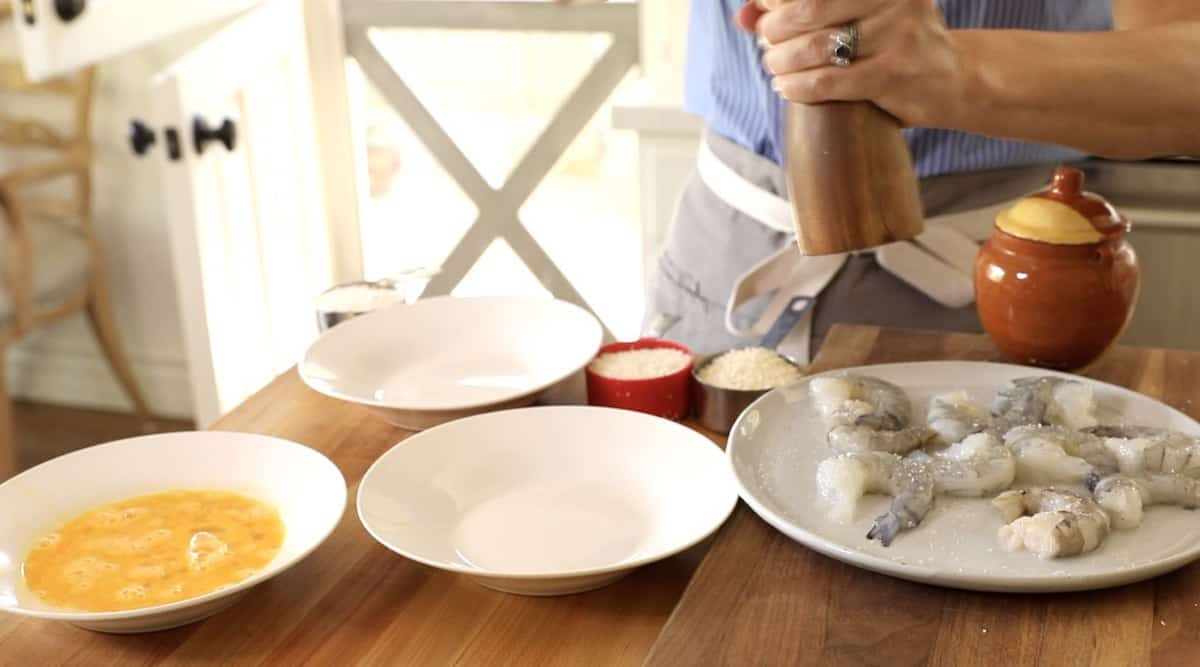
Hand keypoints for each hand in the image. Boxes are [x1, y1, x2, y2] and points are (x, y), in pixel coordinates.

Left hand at [738, 0, 971, 128]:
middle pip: (807, 10)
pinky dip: (796, 85)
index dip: (776, 0)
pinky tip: (786, 87)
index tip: (764, 12)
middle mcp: (893, 0)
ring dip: (780, 61)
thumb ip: (807, 9)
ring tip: (775, 67)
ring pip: (813, 47)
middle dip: (774, 30)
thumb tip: (744, 14)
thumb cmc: (897, 41)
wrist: (956, 79)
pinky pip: (826, 81)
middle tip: (768, 43)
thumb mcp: (862, 13)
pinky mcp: (891, 76)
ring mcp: (896, 36)